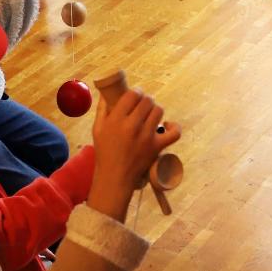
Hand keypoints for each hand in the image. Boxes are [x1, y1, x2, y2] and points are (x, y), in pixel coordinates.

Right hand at [88, 83, 182, 221]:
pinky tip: (167, 126)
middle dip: (145, 101)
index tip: (134, 97)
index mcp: (116, 119)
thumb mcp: (97, 129)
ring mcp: (146, 136)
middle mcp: (132, 125)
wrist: (114, 178)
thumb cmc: (104, 152)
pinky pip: (174, 132)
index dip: (136, 92)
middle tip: (142, 107)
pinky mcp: (157, 147)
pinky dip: (174, 127)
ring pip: (159, 111)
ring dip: (155, 111)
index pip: (133, 94)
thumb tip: (106, 92)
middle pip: (147, 100)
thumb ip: (102, 108)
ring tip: (150, 117)